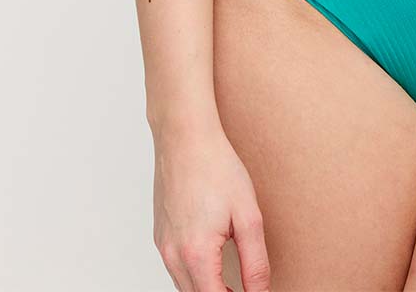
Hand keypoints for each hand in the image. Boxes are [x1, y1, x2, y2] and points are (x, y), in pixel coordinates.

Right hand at [151, 118, 271, 291]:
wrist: (186, 139)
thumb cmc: (217, 169)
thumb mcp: (248, 216)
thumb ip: (255, 261)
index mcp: (196, 255)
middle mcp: (173, 257)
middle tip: (247, 288)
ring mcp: (163, 247)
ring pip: (184, 286)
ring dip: (207, 288)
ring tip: (232, 282)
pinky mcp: (160, 237)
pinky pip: (176, 268)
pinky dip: (194, 273)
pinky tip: (211, 261)